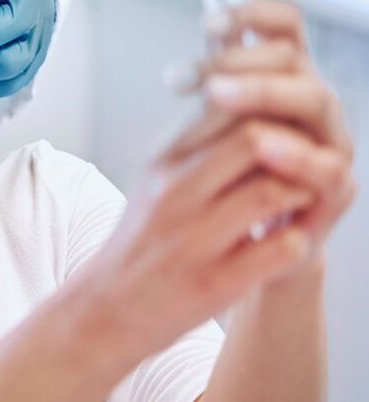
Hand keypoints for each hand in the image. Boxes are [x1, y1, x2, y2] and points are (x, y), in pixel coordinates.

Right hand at [74, 0, 354, 356]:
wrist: (107, 307)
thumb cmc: (143, 241)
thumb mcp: (157, 181)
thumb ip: (197, 145)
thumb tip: (243, 103)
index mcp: (163, 163)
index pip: (226, 106)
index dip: (268, 112)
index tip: (284, 129)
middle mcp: (174, 194)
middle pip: (254, 140)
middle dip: (292, 148)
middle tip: (303, 164)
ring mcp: (194, 239)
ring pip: (272, 191)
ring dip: (301, 194)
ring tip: (298, 203)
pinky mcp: (216, 283)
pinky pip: (280, 249)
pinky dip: (297, 242)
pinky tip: (288, 243)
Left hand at [196, 0, 355, 266]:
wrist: (243, 241)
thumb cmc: (226, 172)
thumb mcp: (210, 123)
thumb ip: (210, 86)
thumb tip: (188, 58)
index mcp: (285, 76)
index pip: (284, 25)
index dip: (253, 13)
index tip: (207, 23)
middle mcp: (311, 100)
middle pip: (291, 58)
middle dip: (237, 60)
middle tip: (192, 74)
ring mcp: (328, 141)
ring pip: (313, 100)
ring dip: (264, 92)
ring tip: (218, 97)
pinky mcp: (335, 189)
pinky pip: (330, 165)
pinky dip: (297, 154)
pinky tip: (264, 146)